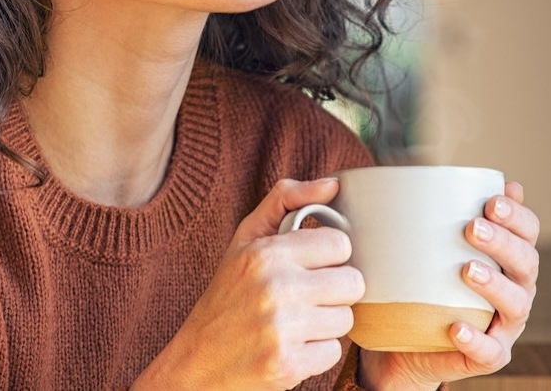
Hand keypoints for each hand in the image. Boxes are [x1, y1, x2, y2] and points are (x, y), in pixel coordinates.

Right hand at [135, 178, 364, 390]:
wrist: (198, 360)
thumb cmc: (227, 296)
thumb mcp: (245, 240)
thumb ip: (285, 201)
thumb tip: (333, 184)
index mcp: (266, 253)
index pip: (340, 244)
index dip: (328, 257)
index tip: (309, 267)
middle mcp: (275, 288)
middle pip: (352, 282)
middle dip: (333, 292)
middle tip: (305, 298)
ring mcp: (282, 329)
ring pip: (346, 319)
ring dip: (325, 323)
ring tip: (296, 323)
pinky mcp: (288, 365)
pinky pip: (334, 352)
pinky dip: (316, 353)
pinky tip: (291, 346)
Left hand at [357, 182, 541, 390]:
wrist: (403, 345)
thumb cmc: (421, 287)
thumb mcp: (427, 249)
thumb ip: (436, 215)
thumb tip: (428, 170)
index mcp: (508, 260)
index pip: (528, 232)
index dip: (517, 216)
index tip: (491, 201)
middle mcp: (515, 290)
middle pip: (527, 263)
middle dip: (505, 243)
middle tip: (473, 228)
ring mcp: (505, 325)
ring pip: (517, 305)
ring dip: (495, 285)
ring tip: (467, 270)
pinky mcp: (489, 356)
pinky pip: (490, 351)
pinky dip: (476, 339)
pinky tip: (456, 327)